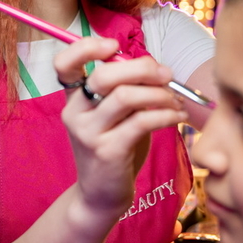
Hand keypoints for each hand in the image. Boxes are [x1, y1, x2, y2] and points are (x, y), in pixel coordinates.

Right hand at [54, 37, 186, 226]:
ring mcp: (88, 133)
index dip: (86, 47)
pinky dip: (166, 114)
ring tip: (175, 100)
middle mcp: (75, 113)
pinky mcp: (108, 151)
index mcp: (73, 99)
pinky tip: (178, 116)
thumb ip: (125, 89)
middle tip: (168, 74)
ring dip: (158, 93)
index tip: (114, 46)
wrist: (102, 195)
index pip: (64, 63)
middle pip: (103, 75)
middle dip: (142, 68)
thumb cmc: (114, 149)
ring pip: (126, 96)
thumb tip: (155, 66)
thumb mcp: (114, 116)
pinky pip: (141, 121)